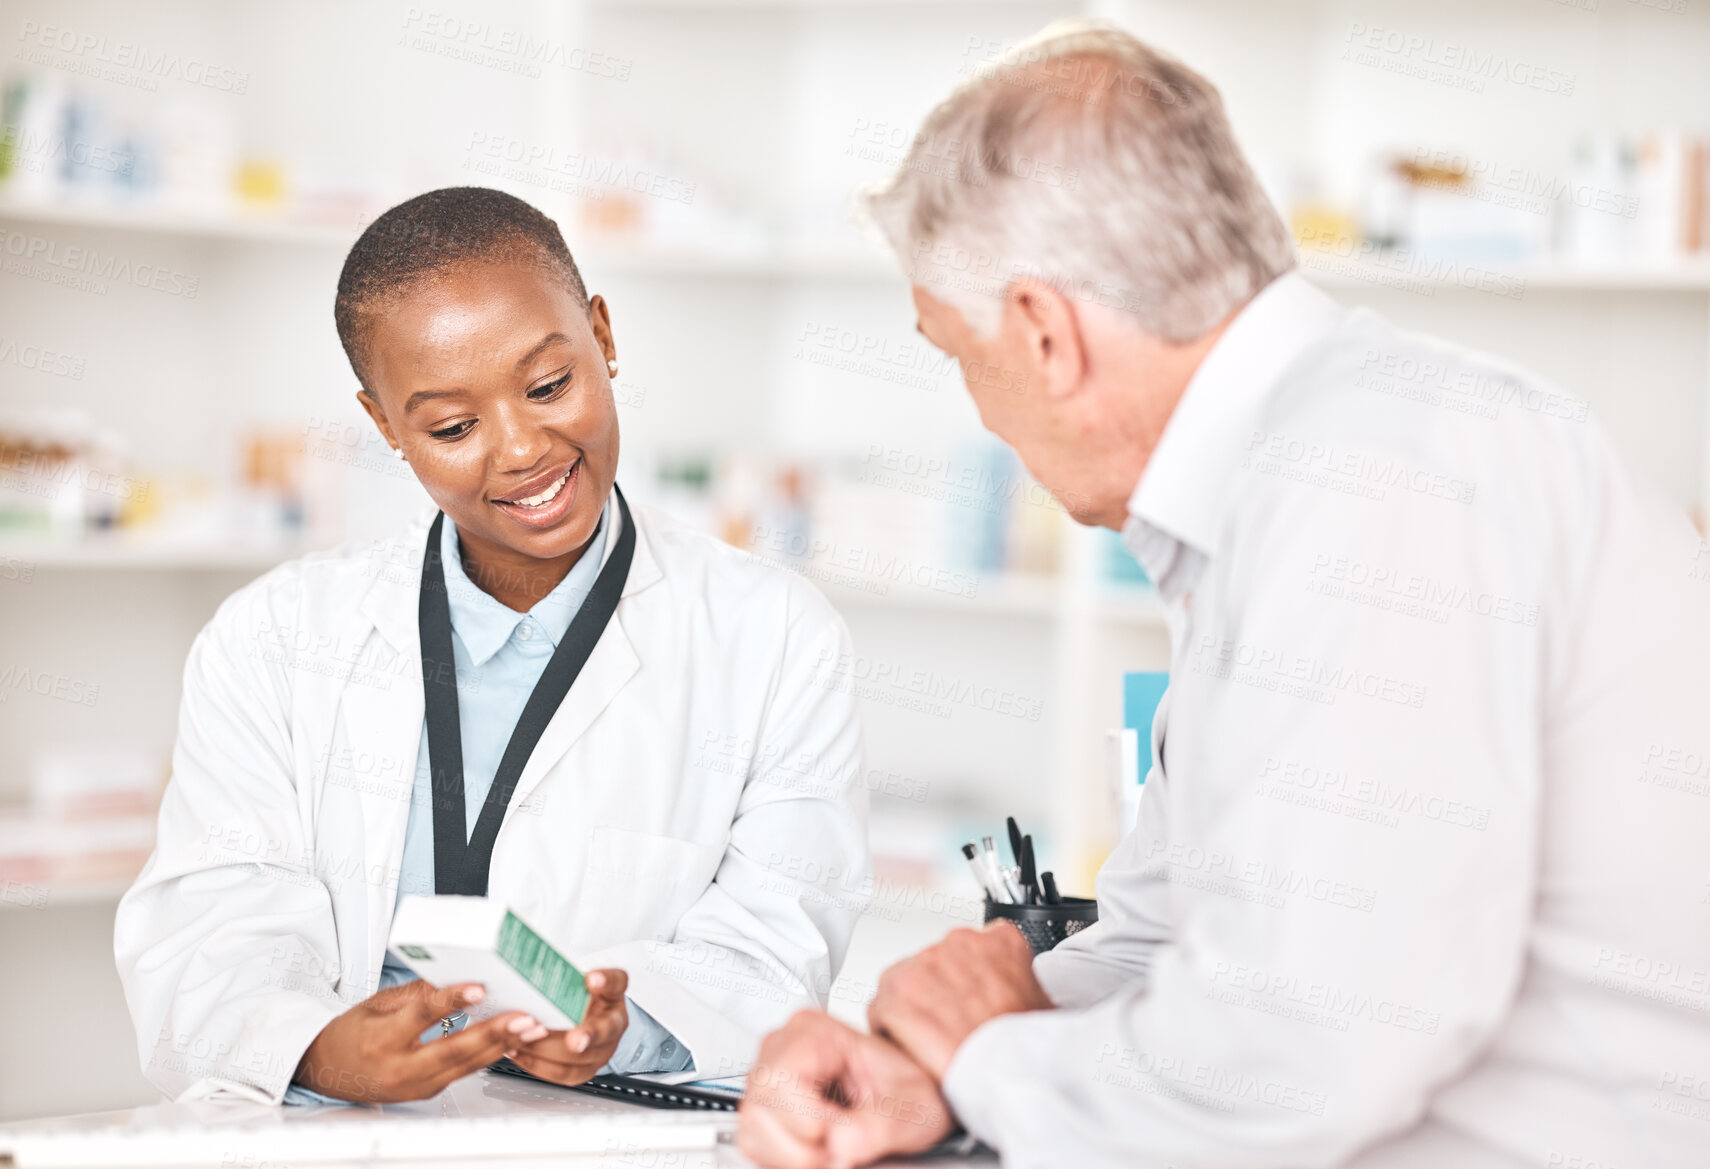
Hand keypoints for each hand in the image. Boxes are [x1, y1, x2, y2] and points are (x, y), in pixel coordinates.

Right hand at [294, 980, 539, 1101]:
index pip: (421, 1016)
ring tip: (530, 1029)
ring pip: (464, 1066)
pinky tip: (511, 1042)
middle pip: (452, 1050)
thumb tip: (454, 976)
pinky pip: (462, 1073)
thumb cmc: (350, 1033)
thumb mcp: (376, 1003)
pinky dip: (488, 1056)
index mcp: (381, 1039)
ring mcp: (414, 1085)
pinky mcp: (426, 1093)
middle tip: (524, 1018)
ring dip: (502, 1046)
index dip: (451, 1001)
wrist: (326, 1071)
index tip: (479, 988)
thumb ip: (415, 992)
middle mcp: (398, 1068)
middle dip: (493, 1034)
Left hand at [503, 968, 629, 1085]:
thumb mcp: (572, 980)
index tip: (592, 978)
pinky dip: (538, 1064)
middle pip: (605, 1028)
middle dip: (585, 1034)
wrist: (587, 1018)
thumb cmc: (575, 996)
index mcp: (612, 992)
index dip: (605, 981)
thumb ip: (558, 977)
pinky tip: (519, 1052)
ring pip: (581, 1057)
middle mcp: (613, 1021)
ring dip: (550, 1050)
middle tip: (571, 1039)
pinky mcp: (587, 1068)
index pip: (616, 982)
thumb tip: (527, 971)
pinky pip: (564, 1073)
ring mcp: (603, 1048)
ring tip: (525, 1041)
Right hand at [737, 1011, 952, 1168]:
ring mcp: (771, 1080)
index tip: (841, 1139)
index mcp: (815, 1032)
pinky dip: (786, 1160)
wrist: (915, 1101)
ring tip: (835, 1153)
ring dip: (792, 1157)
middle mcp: (784, 1049)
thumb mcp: (914, 1109)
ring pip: (751, 1130)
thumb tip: (841, 1143)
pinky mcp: (767, 1110)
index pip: (780, 1079)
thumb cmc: (914, 1091)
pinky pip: (755, 1143)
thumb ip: (880, 1126)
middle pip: (759, 1108)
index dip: (808, 1120)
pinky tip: (821, 1154)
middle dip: (800, 1147)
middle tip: (841, 1154)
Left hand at [867, 921, 1050, 1079]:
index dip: (961, 982)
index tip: (963, 1003)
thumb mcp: (1041, 1002)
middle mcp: (959, 942)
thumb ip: (1016, 982)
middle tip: (947, 1030)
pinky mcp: (898, 989)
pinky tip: (915, 1051)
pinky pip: (881, 1011)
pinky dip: (891, 1033)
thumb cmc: (1025, 1044)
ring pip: (901, 988)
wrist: (1008, 1069)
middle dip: (933, 997)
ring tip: (932, 1045)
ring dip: (910, 1014)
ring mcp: (924, 962)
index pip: (967, 951)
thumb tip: (1011, 996)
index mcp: (1000, 940)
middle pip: (932, 967)